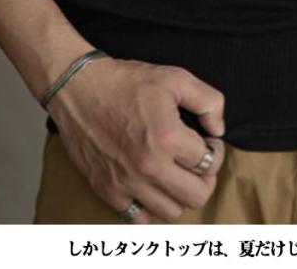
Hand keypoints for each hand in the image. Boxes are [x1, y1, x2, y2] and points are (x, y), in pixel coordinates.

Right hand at [46, 57, 226, 222]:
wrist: (78, 88)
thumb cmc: (126, 81)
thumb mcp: (175, 77)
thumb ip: (208, 100)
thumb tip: (219, 129)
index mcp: (167, 137)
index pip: (209, 162)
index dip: (215, 149)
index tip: (208, 140)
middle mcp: (148, 166)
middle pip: (197, 195)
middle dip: (205, 177)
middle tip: (197, 160)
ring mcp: (126, 182)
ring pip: (172, 212)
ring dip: (180, 194)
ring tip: (176, 172)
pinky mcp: (108, 190)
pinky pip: (139, 219)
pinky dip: (151, 207)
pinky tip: (152, 185)